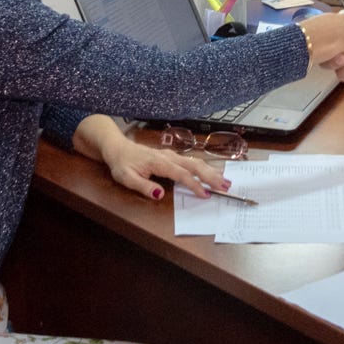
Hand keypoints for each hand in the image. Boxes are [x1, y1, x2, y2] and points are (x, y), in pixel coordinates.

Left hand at [71, 115, 229, 200]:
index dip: (194, 185)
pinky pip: (191, 162)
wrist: (117, 148)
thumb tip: (160, 195)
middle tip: (226, 186)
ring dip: (211, 171)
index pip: (181, 174)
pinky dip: (204, 167)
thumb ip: (143, 187)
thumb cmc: (121, 164)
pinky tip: (212, 173)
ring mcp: (171, 156)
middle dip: (211, 176)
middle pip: (194, 165)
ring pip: (195, 162)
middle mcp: (169, 157)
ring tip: (225, 181)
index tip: (206, 195)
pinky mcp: (172, 157)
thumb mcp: (127, 178)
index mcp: (160, 163)